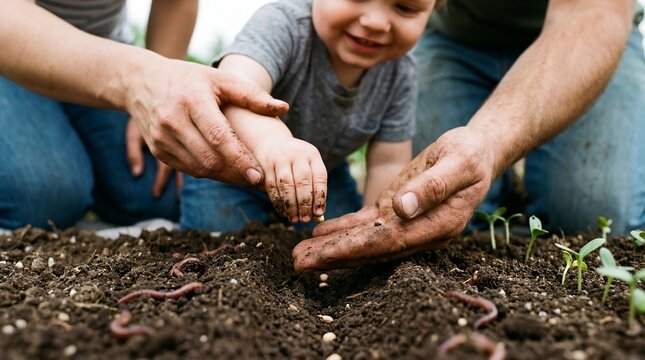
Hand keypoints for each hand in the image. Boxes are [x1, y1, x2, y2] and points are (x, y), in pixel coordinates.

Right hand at [125, 58, 288, 185]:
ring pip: (199, 169)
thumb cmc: (189, 79)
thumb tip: (284, 108)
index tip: (257, 174)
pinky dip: (208, 173)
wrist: (142, 82)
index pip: (218, 136)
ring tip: (246, 176)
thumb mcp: (219, 79)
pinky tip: (225, 170)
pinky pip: (188, 170)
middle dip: (236, 172)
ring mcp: (162, 138)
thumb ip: (252, 95)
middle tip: (258, 178)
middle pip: (209, 159)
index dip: (239, 158)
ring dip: (224, 176)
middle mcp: (172, 120)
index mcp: (192, 100)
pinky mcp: (157, 151)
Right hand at [253, 137, 326, 222]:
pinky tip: (283, 213)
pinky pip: (272, 187)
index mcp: (312, 155)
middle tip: (305, 220)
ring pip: (286, 185)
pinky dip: (278, 203)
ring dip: (291, 205)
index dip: (319, 197)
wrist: (271, 143)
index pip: (319, 177)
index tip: (318, 213)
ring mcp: (280, 158)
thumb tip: (318, 215)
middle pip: (302, 182)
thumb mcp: (308, 167)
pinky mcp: (265, 165)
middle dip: (304, 204)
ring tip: (294, 219)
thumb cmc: (296, 162)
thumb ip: (313, 187)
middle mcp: (297, 155)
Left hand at [292, 126, 496, 270]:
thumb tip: (403, 208)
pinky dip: (342, 230)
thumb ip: (433, 186)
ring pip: (365, 241)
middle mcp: (420, 232)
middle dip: (334, 257)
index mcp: (437, 226)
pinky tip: (319, 234)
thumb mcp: (459, 163)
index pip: (388, 243)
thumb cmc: (471, 154)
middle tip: (297, 263)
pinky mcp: (397, 211)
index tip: (323, 254)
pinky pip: (367, 225)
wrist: (477, 151)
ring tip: (299, 255)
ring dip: (333, 249)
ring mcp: (408, 224)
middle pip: (371, 249)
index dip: (354, 249)